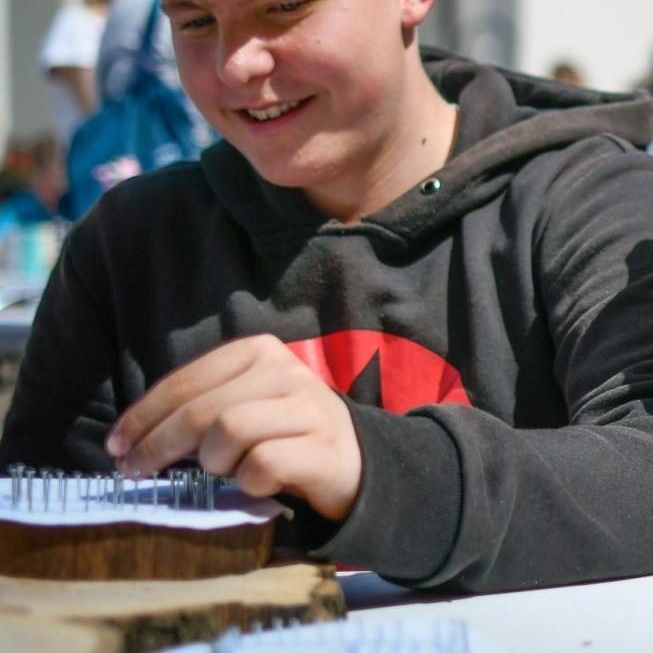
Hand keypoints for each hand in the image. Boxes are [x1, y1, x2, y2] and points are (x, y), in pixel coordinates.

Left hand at [104, 335, 362, 520]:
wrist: (351, 460)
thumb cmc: (281, 433)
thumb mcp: (240, 405)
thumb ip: (198, 408)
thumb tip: (130, 439)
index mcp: (259, 351)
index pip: (185, 381)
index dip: (143, 416)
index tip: (117, 446)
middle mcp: (287, 371)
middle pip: (201, 410)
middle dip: (159, 445)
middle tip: (136, 472)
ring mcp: (309, 408)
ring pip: (229, 433)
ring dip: (213, 462)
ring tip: (223, 472)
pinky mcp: (323, 448)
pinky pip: (262, 466)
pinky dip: (247, 483)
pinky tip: (257, 484)